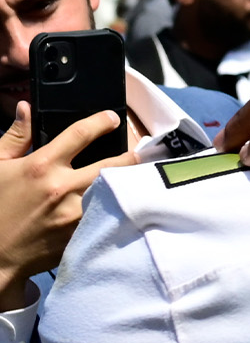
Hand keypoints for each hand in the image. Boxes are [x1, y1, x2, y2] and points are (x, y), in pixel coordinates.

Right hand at [0, 104, 137, 310]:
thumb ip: (17, 136)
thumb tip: (27, 108)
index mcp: (41, 166)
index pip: (81, 133)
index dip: (101, 121)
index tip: (112, 118)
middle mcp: (62, 187)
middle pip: (112, 162)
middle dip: (130, 154)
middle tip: (138, 149)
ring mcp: (74, 213)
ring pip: (116, 189)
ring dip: (128, 180)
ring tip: (139, 174)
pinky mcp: (81, 235)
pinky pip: (109, 214)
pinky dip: (119, 205)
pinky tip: (126, 200)